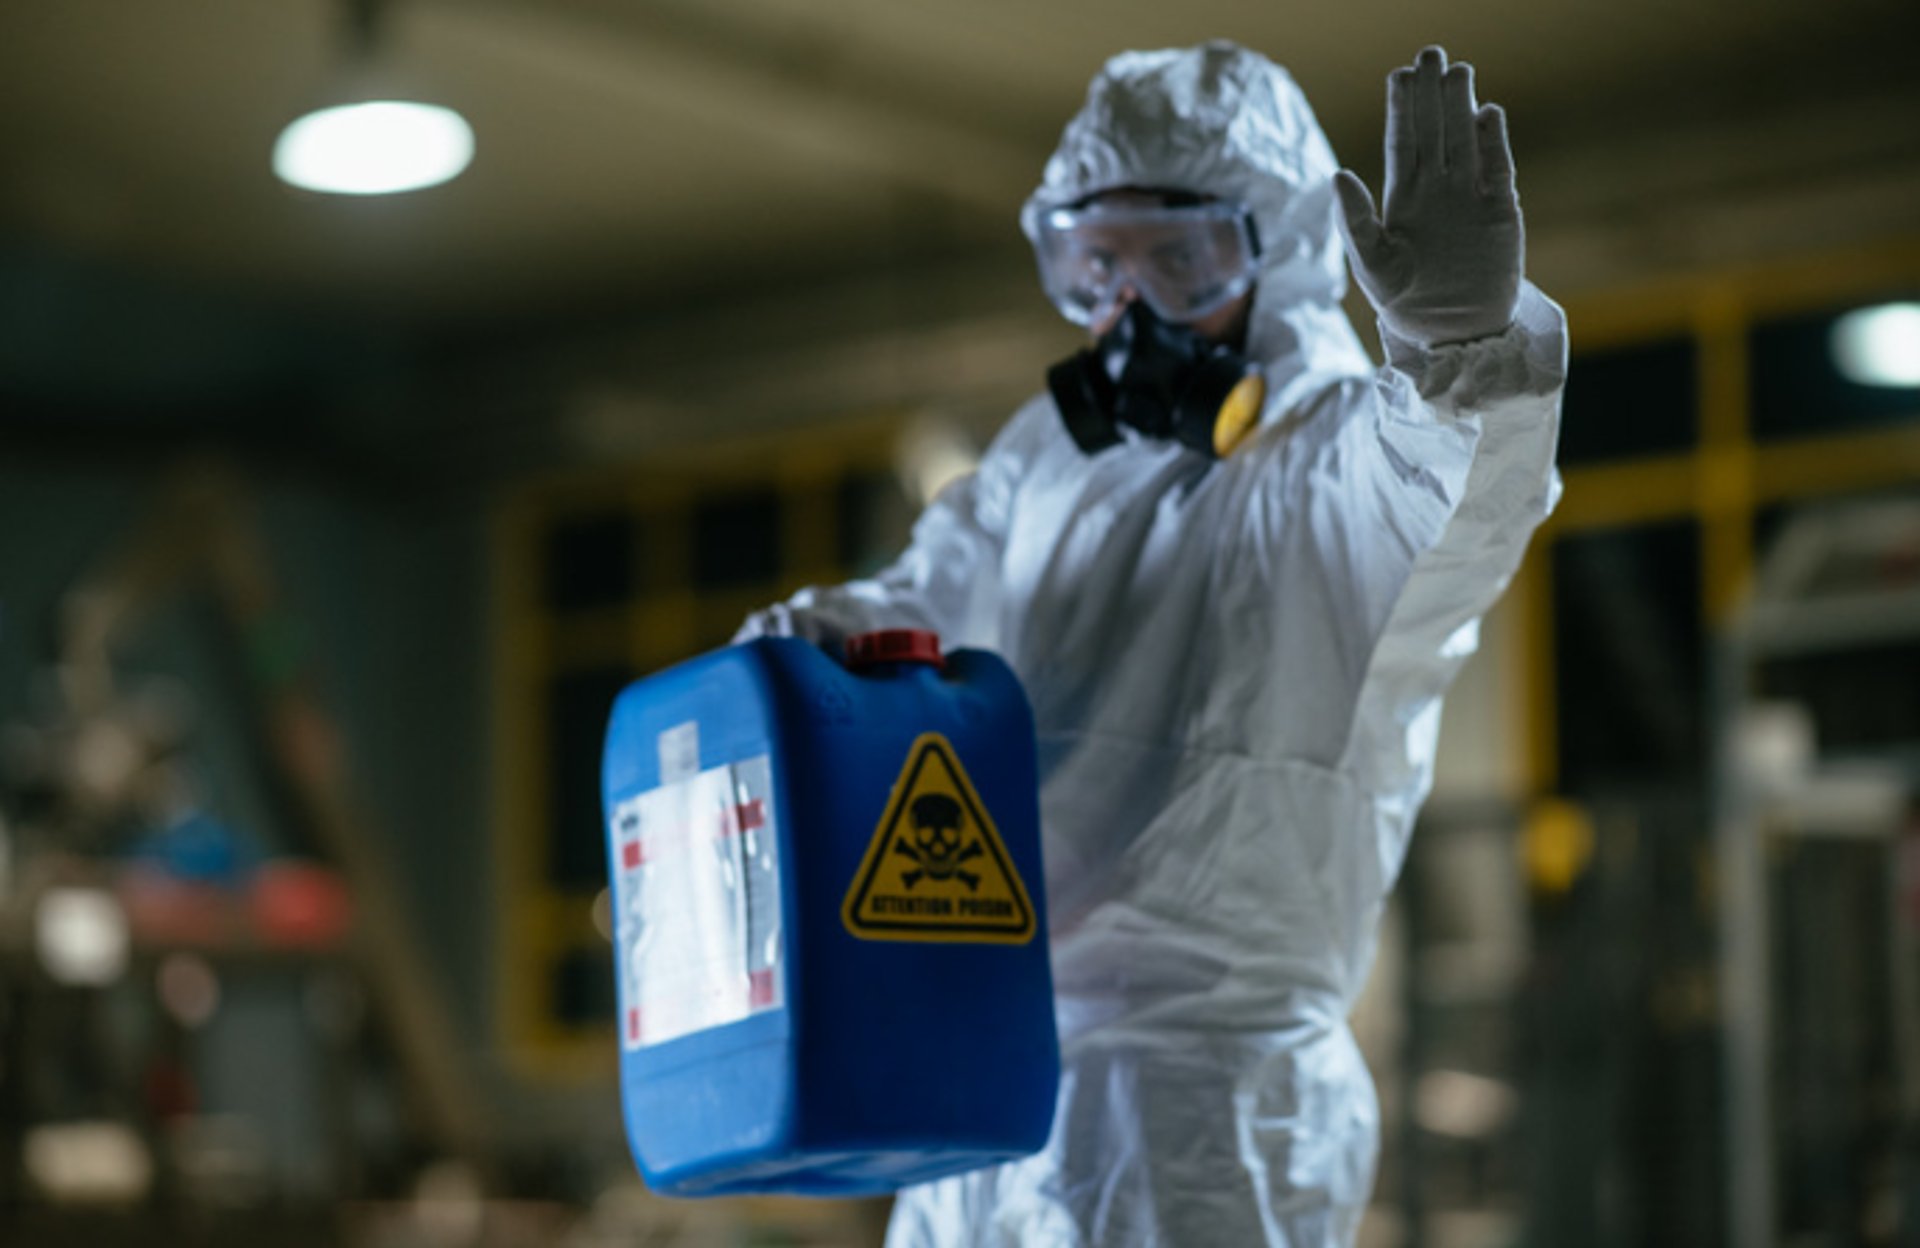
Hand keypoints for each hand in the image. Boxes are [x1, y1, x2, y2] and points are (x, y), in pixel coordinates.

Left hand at [1334, 46, 1523, 345]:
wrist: (1452, 334)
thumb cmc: (1405, 304)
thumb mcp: (1372, 265)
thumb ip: (1354, 221)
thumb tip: (1338, 174)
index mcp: (1402, 199)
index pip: (1402, 142)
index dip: (1401, 108)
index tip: (1399, 75)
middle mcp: (1436, 191)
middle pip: (1434, 131)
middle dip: (1431, 93)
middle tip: (1430, 53)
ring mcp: (1469, 198)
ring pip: (1465, 140)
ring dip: (1461, 107)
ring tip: (1458, 71)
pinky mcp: (1500, 211)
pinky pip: (1498, 167)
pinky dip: (1494, 142)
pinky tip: (1487, 113)